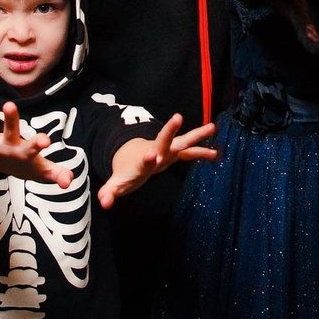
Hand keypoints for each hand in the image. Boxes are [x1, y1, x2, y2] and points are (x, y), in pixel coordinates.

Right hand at [0, 103, 73, 186]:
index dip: (40, 142)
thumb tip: (69, 182)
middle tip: (10, 104)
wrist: (14, 166)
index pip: (35, 144)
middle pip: (11, 128)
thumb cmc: (32, 165)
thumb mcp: (45, 172)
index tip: (46, 140)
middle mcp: (11, 143)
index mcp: (27, 149)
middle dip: (11, 119)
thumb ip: (58, 175)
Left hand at [97, 114, 218, 208]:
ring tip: (211, 127)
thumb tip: (103, 202)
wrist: (133, 159)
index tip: (152, 155)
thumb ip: (110, 192)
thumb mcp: (117, 184)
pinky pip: (190, 153)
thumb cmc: (126, 171)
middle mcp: (157, 151)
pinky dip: (202, 153)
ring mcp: (167, 150)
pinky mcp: (175, 153)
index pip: (145, 158)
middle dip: (170, 130)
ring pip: (182, 141)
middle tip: (178, 117)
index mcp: (142, 160)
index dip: (148, 157)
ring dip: (196, 135)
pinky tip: (216, 154)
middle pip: (164, 140)